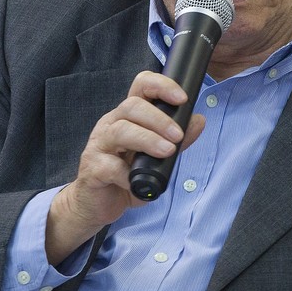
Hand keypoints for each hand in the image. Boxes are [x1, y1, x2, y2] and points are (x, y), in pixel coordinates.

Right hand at [44, 71, 204, 264]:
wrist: (97, 204)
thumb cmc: (126, 175)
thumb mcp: (157, 157)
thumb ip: (177, 140)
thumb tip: (198, 121)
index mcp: (128, 116)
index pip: (141, 86)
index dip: (161, 86)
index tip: (182, 99)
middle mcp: (111, 124)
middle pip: (131, 106)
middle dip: (159, 119)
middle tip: (177, 135)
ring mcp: (99, 145)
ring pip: (120, 130)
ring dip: (147, 139)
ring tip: (167, 151)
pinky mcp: (93, 168)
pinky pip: (110, 166)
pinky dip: (127, 174)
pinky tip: (137, 182)